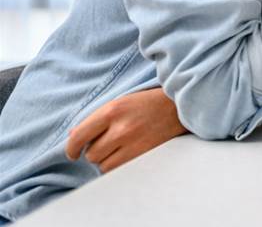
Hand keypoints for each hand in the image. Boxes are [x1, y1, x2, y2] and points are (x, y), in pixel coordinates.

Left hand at [65, 87, 186, 172]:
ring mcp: (134, 144)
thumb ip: (96, 118)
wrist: (179, 108)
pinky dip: (118, 165)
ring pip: (104, 165)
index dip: (71, 148)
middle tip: (106, 144)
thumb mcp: (120, 103)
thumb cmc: (147, 104)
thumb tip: (73, 138)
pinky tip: (126, 155)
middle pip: (91, 154)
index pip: (79, 136)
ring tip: (118, 149)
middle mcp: (121, 128)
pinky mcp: (144, 155)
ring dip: (106, 160)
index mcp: (112, 111)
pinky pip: (118, 170)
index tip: (72, 153)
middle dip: (94, 152)